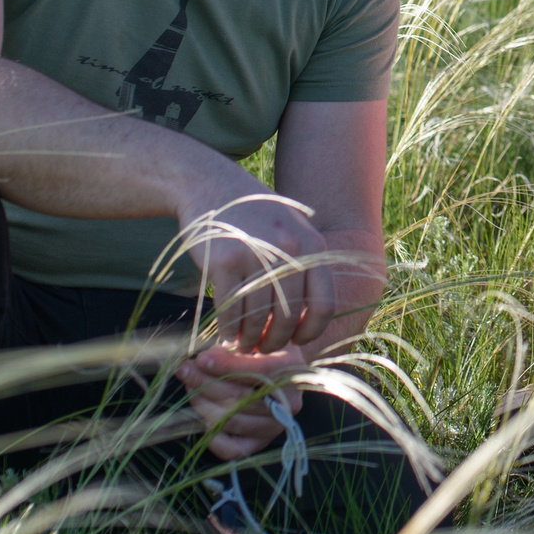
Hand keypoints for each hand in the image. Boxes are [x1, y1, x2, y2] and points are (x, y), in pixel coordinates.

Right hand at [176, 181, 329, 353]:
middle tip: (263, 349)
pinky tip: (226, 334)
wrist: (210, 184)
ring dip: (250, 339)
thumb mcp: (291, 227)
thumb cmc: (253, 214)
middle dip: (275, 340)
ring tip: (244, 345)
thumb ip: (304, 264)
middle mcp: (289, 251)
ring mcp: (256, 256)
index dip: (311, 331)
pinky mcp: (224, 262)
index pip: (324, 303)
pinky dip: (228, 328)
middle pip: (289, 316)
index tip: (296, 342)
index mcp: (312, 246)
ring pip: (258, 317)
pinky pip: (230, 309)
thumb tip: (311, 316)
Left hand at [177, 343, 310, 460]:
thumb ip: (235, 348)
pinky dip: (211, 433)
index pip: (258, 371)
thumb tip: (204, 360)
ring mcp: (273, 427)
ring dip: (202, 403)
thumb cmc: (264, 352)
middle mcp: (287, 404)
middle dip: (205, 383)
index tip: (201, 359)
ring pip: (230, 421)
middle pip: (240, 398)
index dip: (226, 366)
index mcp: (290, 371)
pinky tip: (202, 415)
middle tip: (185, 370)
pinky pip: (229, 448)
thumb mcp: (256, 340)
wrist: (283, 375)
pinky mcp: (259, 444)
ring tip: (189, 386)